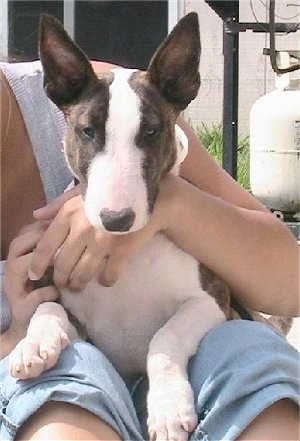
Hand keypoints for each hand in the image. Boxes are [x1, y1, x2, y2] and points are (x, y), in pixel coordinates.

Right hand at [4, 223, 58, 341]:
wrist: (37, 322)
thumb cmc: (47, 288)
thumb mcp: (51, 265)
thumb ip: (54, 247)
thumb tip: (67, 226)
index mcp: (18, 257)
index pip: (24, 233)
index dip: (42, 226)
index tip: (64, 225)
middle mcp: (11, 269)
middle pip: (16, 245)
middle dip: (40, 240)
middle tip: (63, 239)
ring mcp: (13, 289)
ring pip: (17, 267)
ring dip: (39, 262)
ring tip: (60, 263)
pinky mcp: (21, 308)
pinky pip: (31, 296)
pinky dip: (45, 292)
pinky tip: (57, 291)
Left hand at [28, 178, 173, 290]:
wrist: (151, 195)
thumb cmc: (112, 191)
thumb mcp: (82, 191)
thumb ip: (58, 203)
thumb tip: (36, 216)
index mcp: (69, 214)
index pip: (45, 246)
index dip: (37, 265)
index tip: (35, 276)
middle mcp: (82, 229)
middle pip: (63, 265)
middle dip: (60, 279)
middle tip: (62, 283)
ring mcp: (102, 242)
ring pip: (82, 274)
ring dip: (78, 284)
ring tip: (78, 286)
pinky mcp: (122, 251)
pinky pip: (109, 275)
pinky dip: (106, 281)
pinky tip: (106, 279)